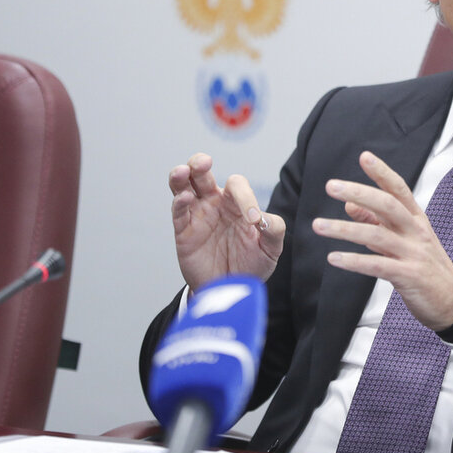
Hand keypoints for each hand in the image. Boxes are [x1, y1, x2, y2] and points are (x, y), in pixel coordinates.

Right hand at [168, 152, 284, 289]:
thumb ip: (273, 229)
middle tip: (203, 162)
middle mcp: (215, 204)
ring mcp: (197, 216)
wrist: (232, 290)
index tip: (254, 221)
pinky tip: (184, 198)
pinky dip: (179, 203)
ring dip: (181, 176)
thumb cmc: (252, 265)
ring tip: (183, 171)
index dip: (246, 197)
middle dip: (199, 163)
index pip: (237, 185)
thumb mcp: (270, 248)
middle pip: (202, 174)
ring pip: (183, 187)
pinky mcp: (184, 232)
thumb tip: (264, 218)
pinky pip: (178, 212)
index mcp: (237, 203)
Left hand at [314, 151, 452, 331]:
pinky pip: (377, 265)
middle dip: (359, 192)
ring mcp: (413, 253)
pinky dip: (354, 261)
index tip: (364, 157)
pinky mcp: (408, 276)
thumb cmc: (427, 268)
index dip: (382, 173)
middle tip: (331, 186)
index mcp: (416, 220)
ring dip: (344, 229)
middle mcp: (416, 232)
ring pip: (377, 235)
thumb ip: (376, 222)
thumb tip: (349, 204)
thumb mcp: (405, 240)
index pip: (399, 190)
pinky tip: (334, 258)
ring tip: (318, 225)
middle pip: (387, 205)